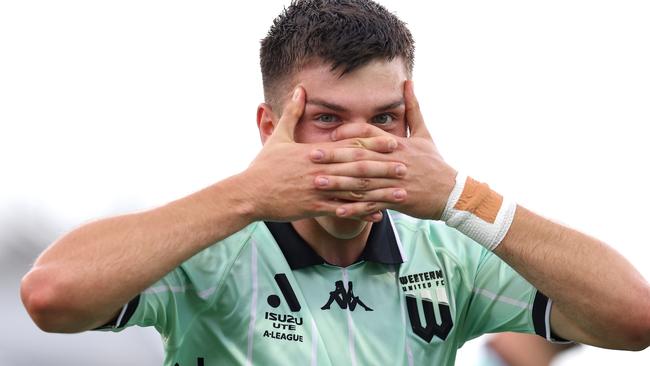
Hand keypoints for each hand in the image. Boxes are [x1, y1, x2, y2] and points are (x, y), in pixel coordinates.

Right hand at [242, 86, 408, 221]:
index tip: (393, 141)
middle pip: (357, 168)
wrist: (249, 193)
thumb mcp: (278, 136)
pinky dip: (361, 212)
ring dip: (379, 192)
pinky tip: (377, 214)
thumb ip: (292, 113)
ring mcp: (318, 190)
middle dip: (383, 167)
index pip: (349, 146)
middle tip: (406, 166)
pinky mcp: (313, 208)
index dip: (373, 143)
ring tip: (399, 193)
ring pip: (354, 190)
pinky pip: (342, 210)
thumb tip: (299, 89)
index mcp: (314, 152)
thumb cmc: (264, 166)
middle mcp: (320, 170)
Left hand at [311, 80, 456, 219]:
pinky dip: (355, 209)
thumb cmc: (435, 162)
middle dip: (335, 157)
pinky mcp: (397, 201)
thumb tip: (408, 82)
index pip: (370, 134)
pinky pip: (372, 205)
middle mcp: (394, 162)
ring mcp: (394, 182)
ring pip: (362, 182)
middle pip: (360, 157)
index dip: (349, 133)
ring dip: (339, 183)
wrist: (453, 192)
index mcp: (398, 144)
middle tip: (312, 156)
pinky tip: (337, 211)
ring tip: (318, 184)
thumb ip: (413, 108)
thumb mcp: (425, 133)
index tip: (329, 135)